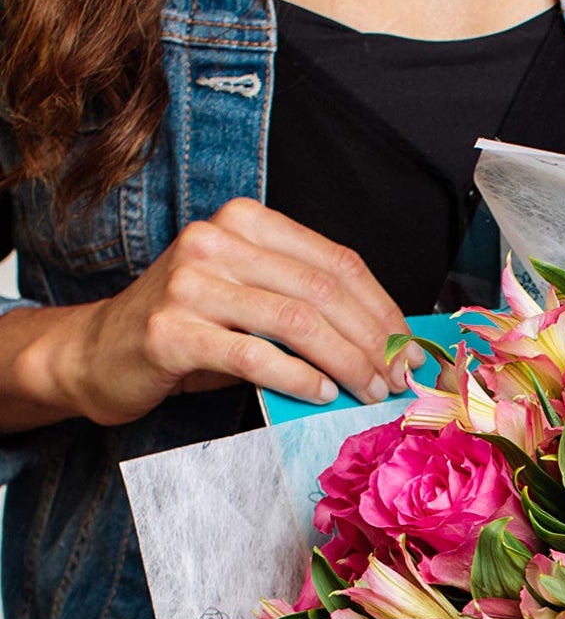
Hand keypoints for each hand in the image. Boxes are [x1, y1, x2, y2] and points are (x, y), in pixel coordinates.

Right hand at [14, 200, 413, 426]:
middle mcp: (216, 241)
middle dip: (374, 342)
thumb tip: (388, 344)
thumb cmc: (189, 332)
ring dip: (347, 364)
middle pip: (323, 292)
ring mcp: (190, 283)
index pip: (337, 263)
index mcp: (245, 222)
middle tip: (400, 380)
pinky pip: (254, 356)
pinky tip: (322, 395)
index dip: (384, 309)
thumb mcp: (249, 303)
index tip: (412, 349)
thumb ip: (305, 306)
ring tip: (369, 392)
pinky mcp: (171, 331)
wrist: (99, 354)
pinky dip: (298, 379)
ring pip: (297, 323)